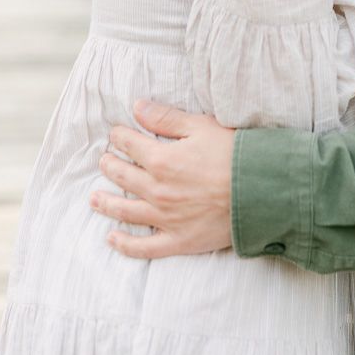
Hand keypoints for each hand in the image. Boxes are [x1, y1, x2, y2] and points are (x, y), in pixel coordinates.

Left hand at [90, 100, 235, 257]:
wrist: (260, 190)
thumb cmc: (234, 153)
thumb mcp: (201, 126)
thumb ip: (166, 118)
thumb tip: (137, 107)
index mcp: (162, 160)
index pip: (130, 145)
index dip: (120, 136)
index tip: (115, 133)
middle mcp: (157, 190)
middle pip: (123, 176)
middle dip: (110, 166)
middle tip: (104, 161)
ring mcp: (165, 218)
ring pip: (126, 211)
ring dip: (107, 203)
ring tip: (94, 198)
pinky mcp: (177, 240)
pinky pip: (144, 247)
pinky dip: (125, 244)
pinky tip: (112, 238)